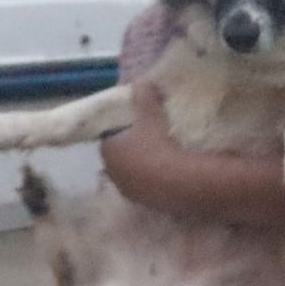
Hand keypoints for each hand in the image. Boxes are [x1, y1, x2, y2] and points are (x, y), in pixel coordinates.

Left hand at [97, 84, 178, 199]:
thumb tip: (142, 81)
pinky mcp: (146, 204)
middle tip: (148, 139)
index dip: (120, 131)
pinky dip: (153, 181)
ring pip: (132, 175)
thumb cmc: (157, 144)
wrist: (177, 182)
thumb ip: (144, 95)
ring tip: (160, 157)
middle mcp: (113, 173)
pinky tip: (168, 174)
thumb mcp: (151, 114)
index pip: (108, 138)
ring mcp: (129, 191)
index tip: (134, 125)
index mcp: (108, 150)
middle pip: (119, 158)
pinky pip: (146, 188)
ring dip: (141, 167)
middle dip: (130, 150)